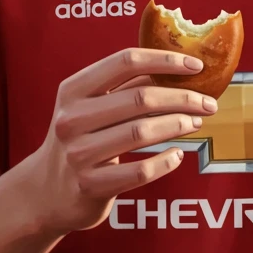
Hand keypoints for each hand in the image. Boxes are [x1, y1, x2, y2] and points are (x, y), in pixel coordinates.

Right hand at [21, 48, 218, 235]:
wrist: (45, 192)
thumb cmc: (80, 137)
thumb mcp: (91, 105)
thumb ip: (127, 85)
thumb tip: (178, 68)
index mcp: (74, 89)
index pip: (125, 61)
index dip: (164, 60)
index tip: (196, 66)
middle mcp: (72, 118)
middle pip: (140, 98)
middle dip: (182, 98)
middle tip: (207, 102)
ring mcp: (78, 154)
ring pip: (141, 132)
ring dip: (177, 125)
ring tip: (196, 123)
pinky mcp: (89, 186)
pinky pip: (139, 172)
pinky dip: (164, 162)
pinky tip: (177, 155)